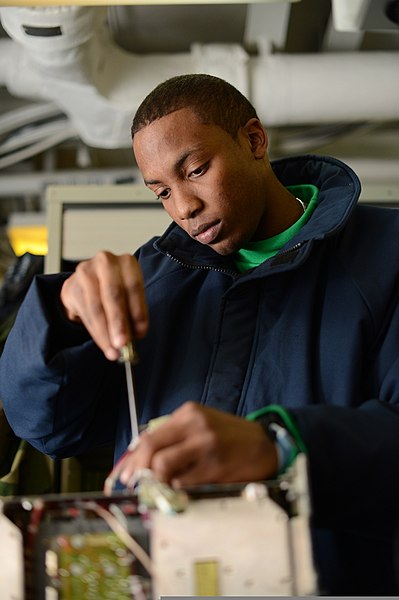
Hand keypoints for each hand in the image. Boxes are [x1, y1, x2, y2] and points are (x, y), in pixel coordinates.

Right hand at [60, 251, 148, 359]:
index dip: (138, 311)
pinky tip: (104, 344)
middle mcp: (106, 262)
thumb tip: (136, 335)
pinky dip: (96, 332)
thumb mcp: (129, 298)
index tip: (140, 333)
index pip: (134, 287)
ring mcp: (86, 272)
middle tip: (123, 344)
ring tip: (113, 350)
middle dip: (119, 323)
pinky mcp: (71, 285)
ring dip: (106, 332)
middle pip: (113, 295)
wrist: (86, 285)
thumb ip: (133, 313)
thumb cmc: (114, 292)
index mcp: (127, 262)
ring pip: (97, 307)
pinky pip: (85, 313)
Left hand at [111, 401, 277, 489]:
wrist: (264, 445)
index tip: (124, 476)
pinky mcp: (216, 466)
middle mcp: (195, 425)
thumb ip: (173, 439)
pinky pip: (184, 483)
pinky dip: (178, 490)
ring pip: (164, 466)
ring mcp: (206, 445)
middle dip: (138, 471)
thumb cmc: (227, 437)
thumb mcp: (199, 426)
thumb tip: (138, 463)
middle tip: (138, 486)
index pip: (149, 436)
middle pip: (151, 448)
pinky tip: (184, 489)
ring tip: (163, 488)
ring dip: (158, 482)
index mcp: (188, 413)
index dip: (132, 459)